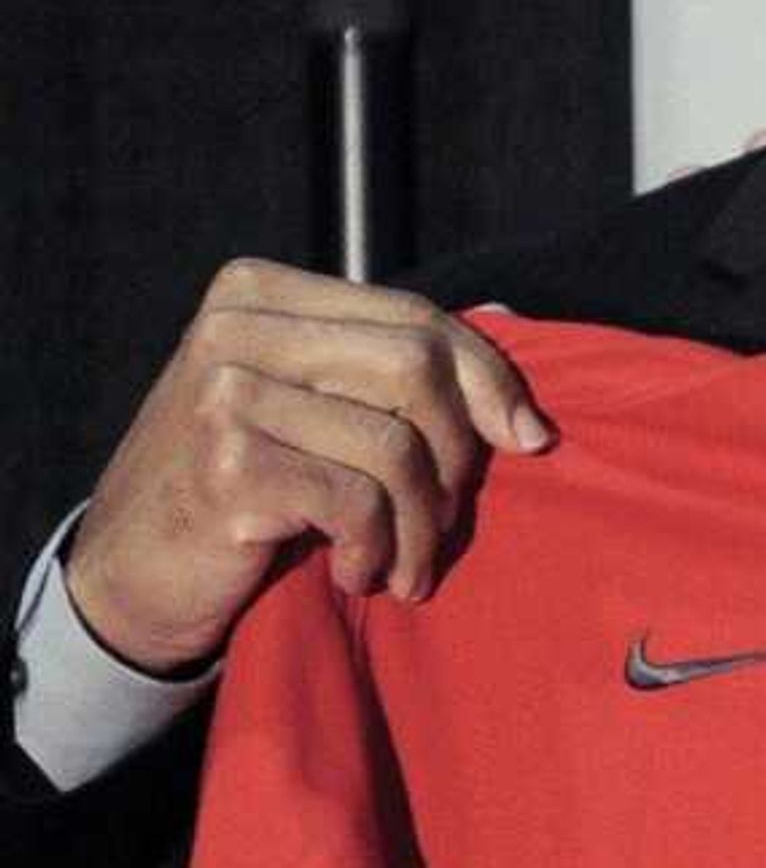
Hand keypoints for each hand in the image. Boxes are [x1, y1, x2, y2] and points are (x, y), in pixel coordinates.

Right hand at [66, 260, 552, 674]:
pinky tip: (358, 574)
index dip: (490, 380)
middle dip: (459, 454)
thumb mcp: (312, 409)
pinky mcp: (229, 464)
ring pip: (398, 447)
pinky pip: (361, 503)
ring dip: (422, 525)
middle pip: (416, 368)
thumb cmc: (244, 486)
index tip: (528, 439)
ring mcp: (225, 393)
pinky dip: (377, 552)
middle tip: (447, 516)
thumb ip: (388, 375)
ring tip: (406, 564)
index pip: (415, 319)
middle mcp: (234, 329)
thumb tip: (521, 375)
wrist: (134, 572)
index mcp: (259, 294)